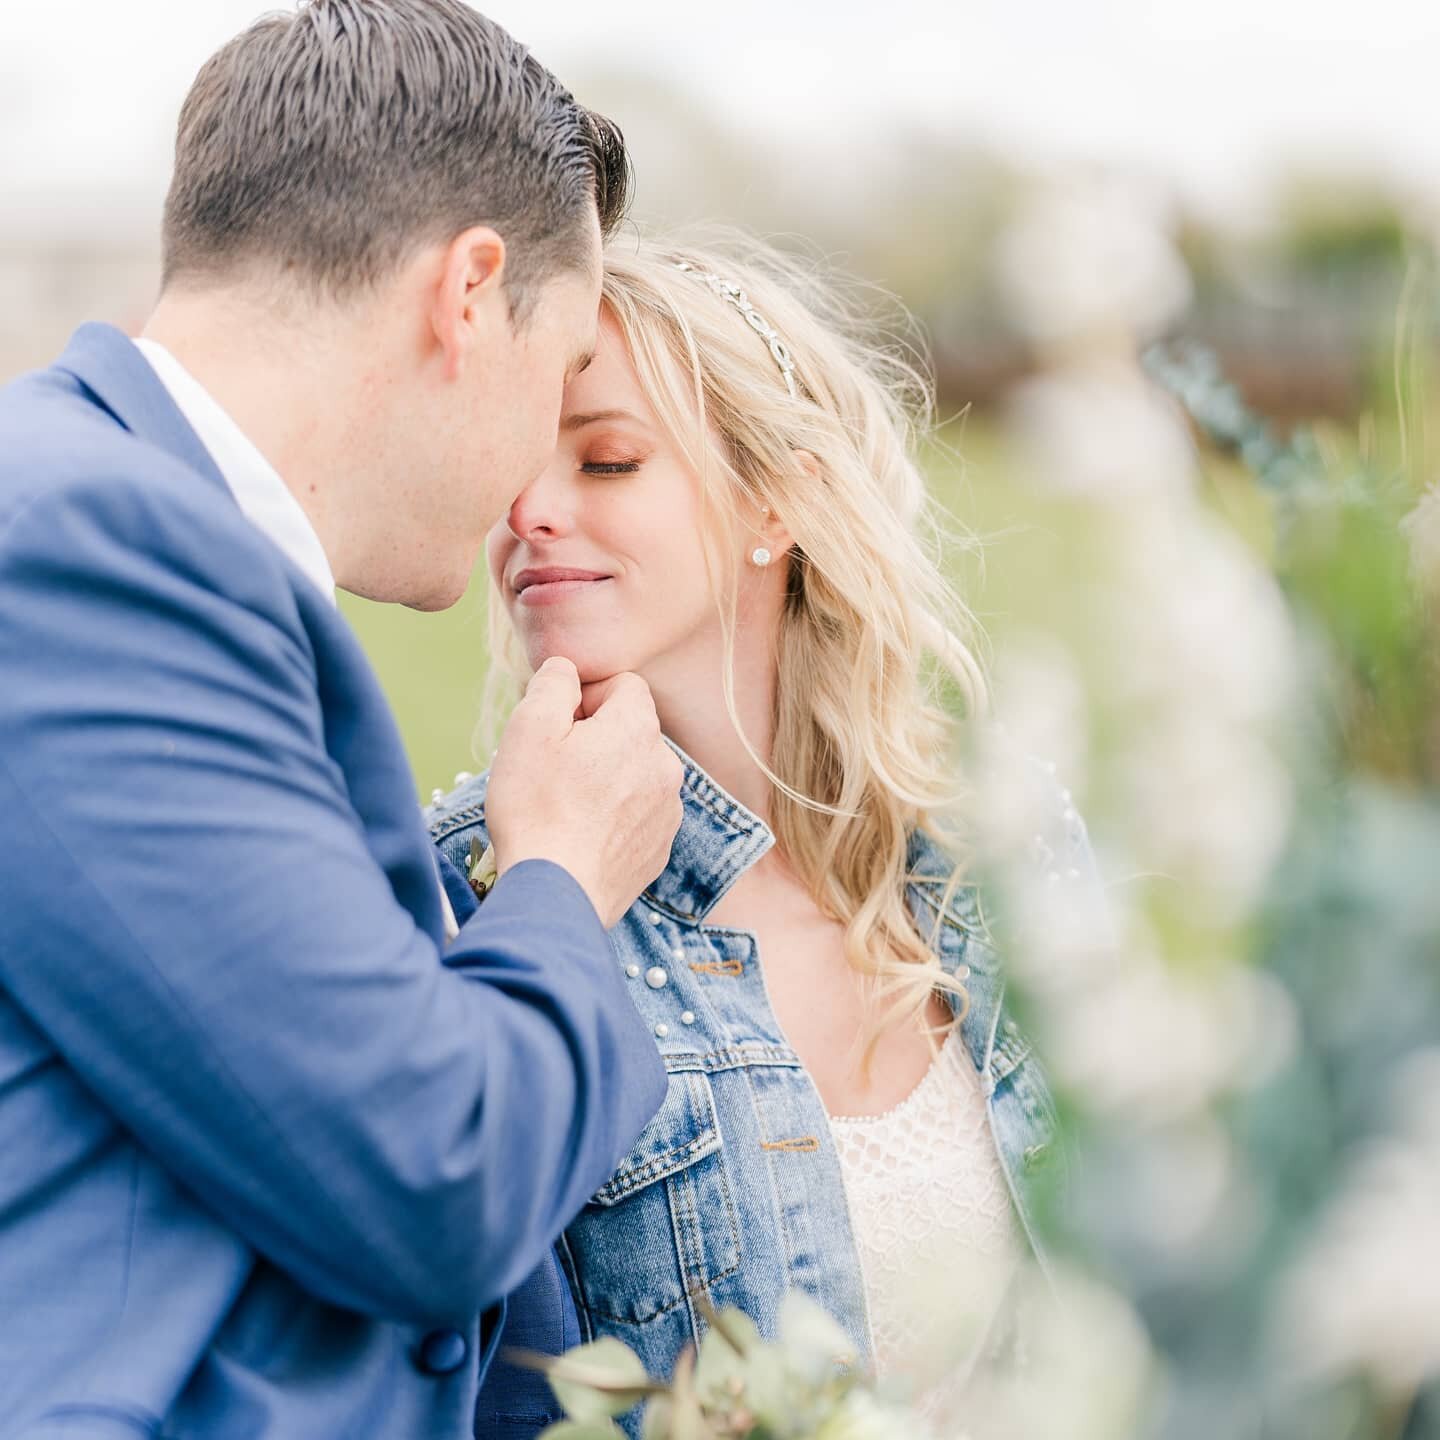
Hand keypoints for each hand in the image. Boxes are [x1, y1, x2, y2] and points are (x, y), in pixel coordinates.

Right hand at [485, 657, 683, 927]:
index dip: (585, 698)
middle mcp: (665, 766)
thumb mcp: (529, 727)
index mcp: (638, 729)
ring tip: (565, 806)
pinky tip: (581, 835)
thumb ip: (554, 683)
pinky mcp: (659, 849)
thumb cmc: (536, 807)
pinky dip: (614, 817)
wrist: (556, 893)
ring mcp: (667, 811)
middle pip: (631, 731)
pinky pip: (638, 815)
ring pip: (635, 774)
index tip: (556, 726)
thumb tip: (567, 671)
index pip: (624, 686)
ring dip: (606, 779)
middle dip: (595, 739)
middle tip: (553, 768)